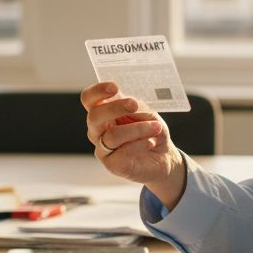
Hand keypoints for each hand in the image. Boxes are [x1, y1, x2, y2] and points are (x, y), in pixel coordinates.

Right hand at [80, 82, 185, 207]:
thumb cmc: (151, 130)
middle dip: (115, 108)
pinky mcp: (112, 165)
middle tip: (134, 104)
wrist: (164, 155)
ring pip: (112, 135)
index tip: (114, 87)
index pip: (89, 99)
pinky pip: (123, 152)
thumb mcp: (145, 113)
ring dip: (138, 129)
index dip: (97, 92)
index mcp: (103, 112)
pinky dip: (140, 144)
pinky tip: (151, 142)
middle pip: (94, 116)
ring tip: (156, 127)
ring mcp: (102, 149)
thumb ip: (133, 107)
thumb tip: (128, 102)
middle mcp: (97, 130)